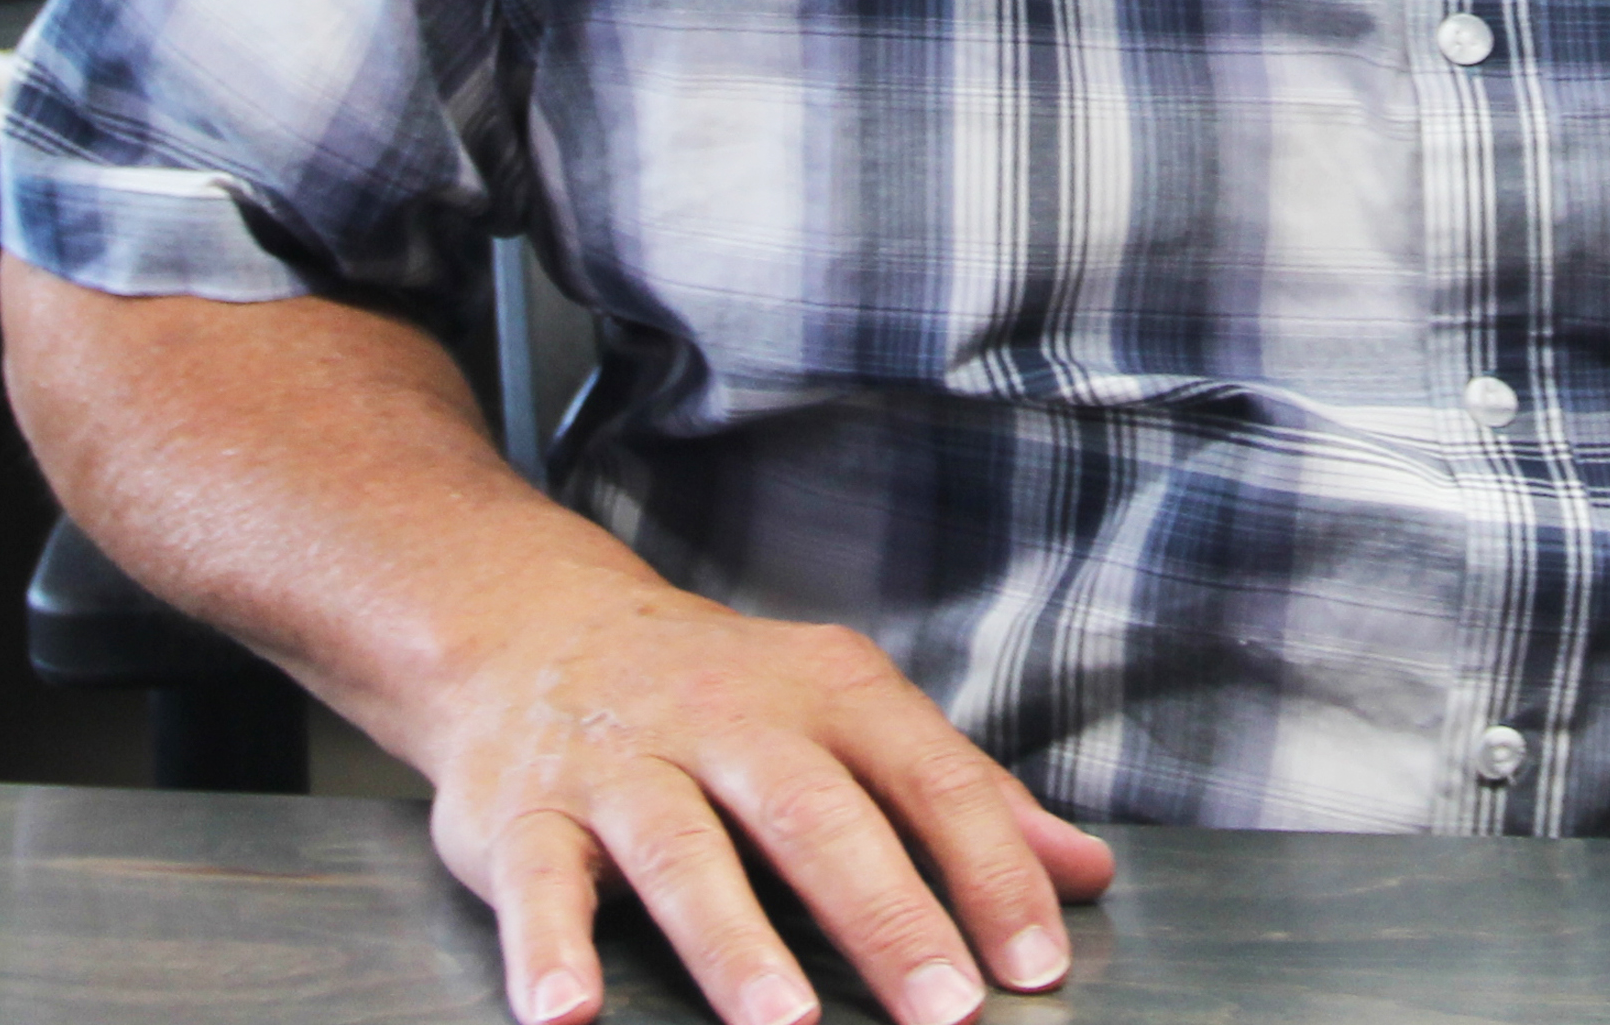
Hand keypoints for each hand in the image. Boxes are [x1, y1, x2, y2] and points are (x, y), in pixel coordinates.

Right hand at [399, 565, 1116, 1024]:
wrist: (535, 624)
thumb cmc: (722, 696)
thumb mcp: (849, 717)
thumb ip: (963, 798)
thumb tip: (1086, 873)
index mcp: (829, 695)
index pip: (930, 780)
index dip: (990, 872)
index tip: (1038, 965)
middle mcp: (729, 719)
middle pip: (818, 819)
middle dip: (887, 917)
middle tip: (946, 1012)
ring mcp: (623, 765)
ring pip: (685, 853)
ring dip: (735, 943)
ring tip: (785, 1022)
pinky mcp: (522, 815)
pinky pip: (538, 884)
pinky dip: (549, 949)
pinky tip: (571, 1013)